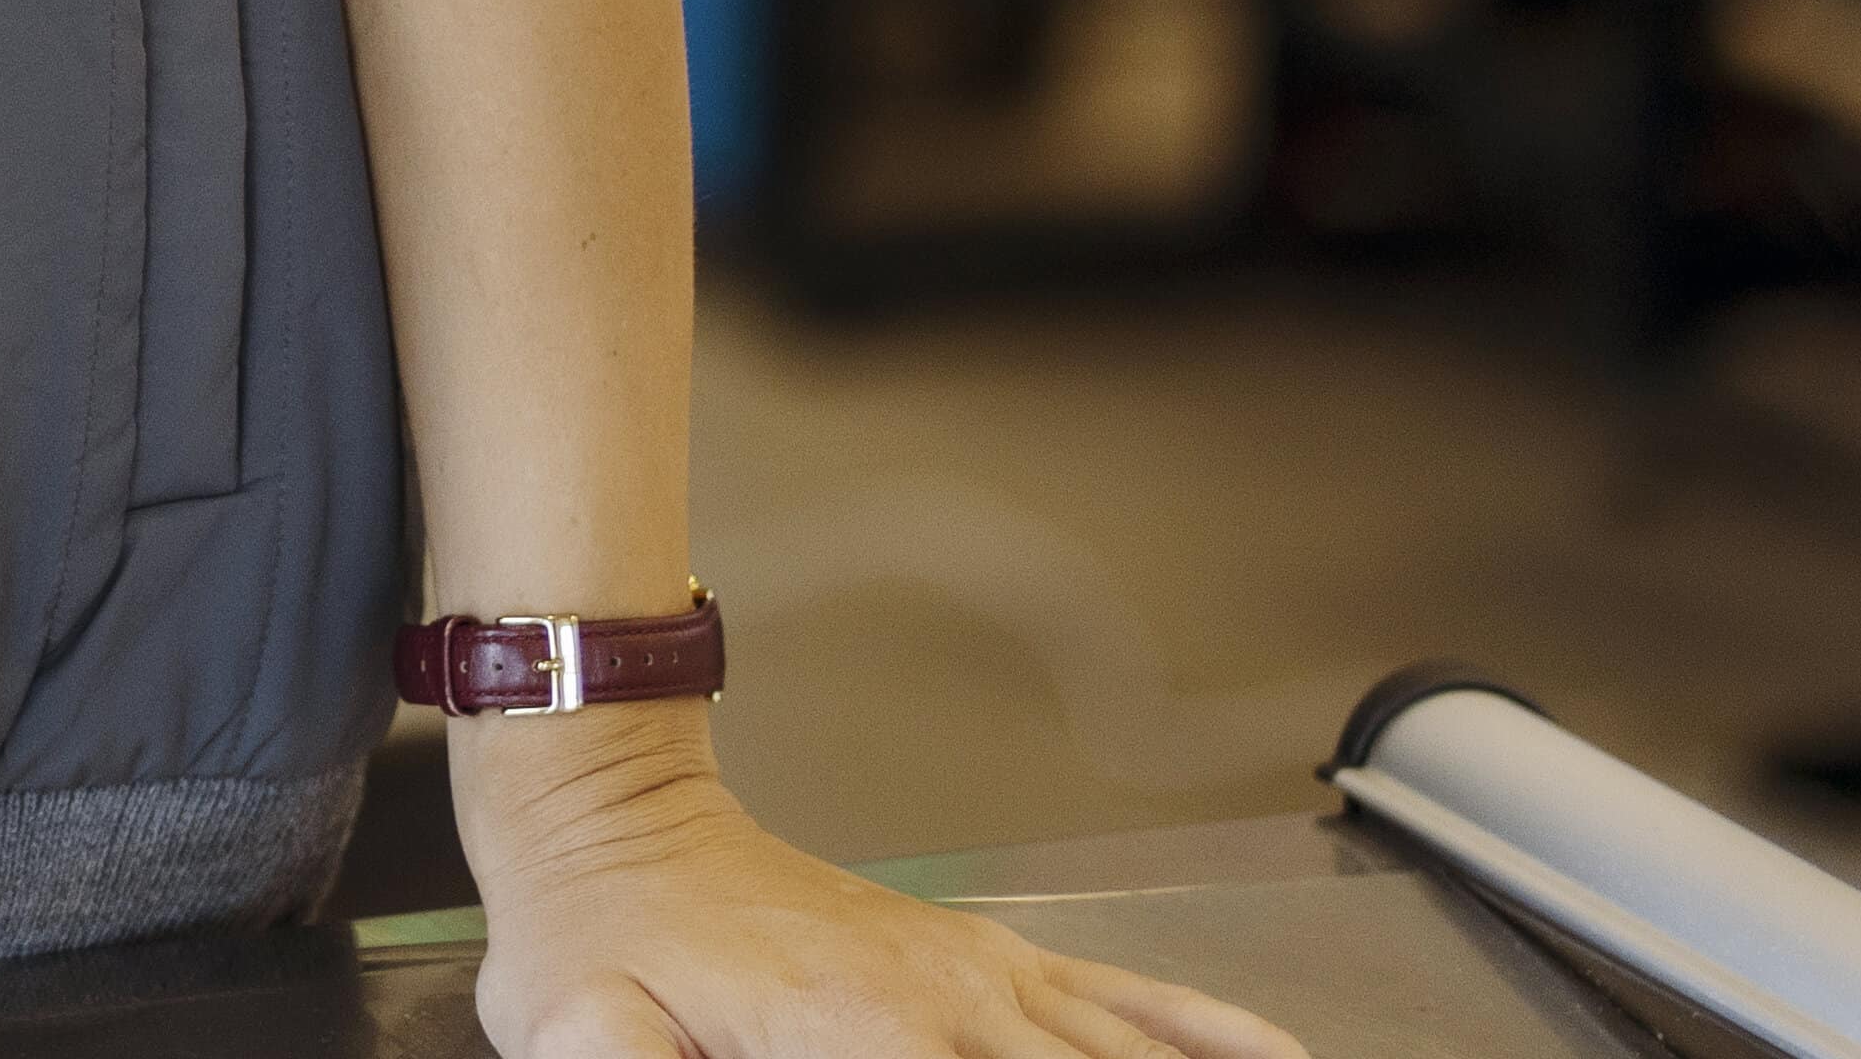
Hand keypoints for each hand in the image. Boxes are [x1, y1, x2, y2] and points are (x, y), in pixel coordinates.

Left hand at [464, 747, 1301, 1058]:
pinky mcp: (990, 959)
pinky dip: (1212, 1033)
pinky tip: (1283, 1053)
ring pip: (1131, 1056)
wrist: (609, 824)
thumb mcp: (577, 1029)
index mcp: (864, 1039)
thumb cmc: (592, 946)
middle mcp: (951, 1005)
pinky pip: (1129, 1001)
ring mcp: (982, 976)